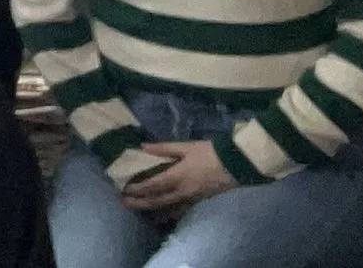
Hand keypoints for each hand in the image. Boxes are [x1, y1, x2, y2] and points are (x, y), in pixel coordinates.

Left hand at [119, 141, 236, 212]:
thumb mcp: (186, 147)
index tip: (123, 189)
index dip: (137, 189)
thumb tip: (143, 147)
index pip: (152, 186)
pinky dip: (171, 213)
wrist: (238, 163)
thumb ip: (164, 148)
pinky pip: (182, 210)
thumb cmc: (211, 152)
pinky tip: (164, 214)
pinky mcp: (201, 201)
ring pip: (169, 209)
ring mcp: (192, 199)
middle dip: (139, 203)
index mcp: (177, 176)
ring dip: (153, 210)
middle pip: (157, 201)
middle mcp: (182, 191)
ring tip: (141, 210)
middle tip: (124, 203)